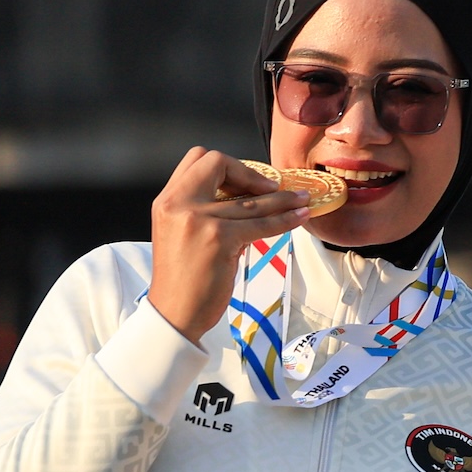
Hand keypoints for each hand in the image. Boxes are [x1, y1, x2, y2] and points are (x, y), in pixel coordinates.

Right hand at [149, 147, 309, 343]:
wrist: (175, 312)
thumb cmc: (184, 279)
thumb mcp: (181, 233)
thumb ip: (202, 211)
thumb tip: (245, 201)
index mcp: (168, 200)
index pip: (198, 159)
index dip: (229, 165)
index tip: (250, 183)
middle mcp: (178, 203)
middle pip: (218, 163)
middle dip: (251, 172)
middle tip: (273, 187)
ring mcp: (198, 219)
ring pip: (250, 199)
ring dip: (282, 198)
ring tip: (303, 199)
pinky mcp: (220, 239)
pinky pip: (262, 223)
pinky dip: (286, 219)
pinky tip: (300, 217)